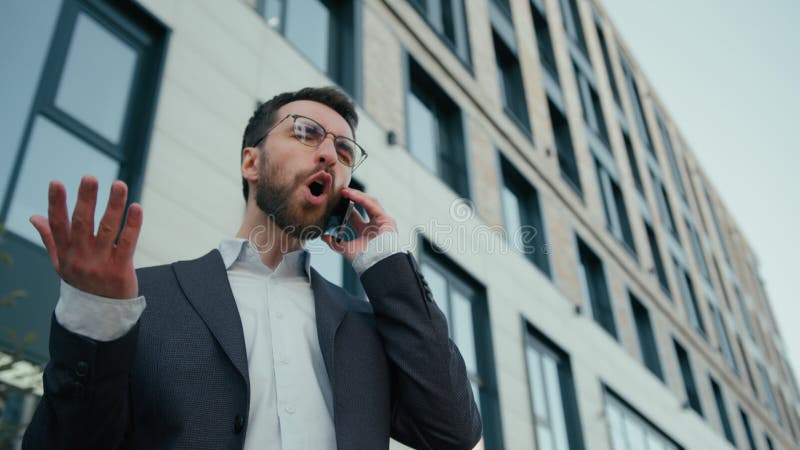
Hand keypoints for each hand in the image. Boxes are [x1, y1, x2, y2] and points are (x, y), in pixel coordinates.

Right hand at [29, 176, 142, 298]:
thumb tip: (34, 217)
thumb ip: (51, 239)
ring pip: (107, 230)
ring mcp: (101, 264)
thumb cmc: (82, 282)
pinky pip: (127, 243)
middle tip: (89, 177)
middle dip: (86, 199)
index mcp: (65, 254)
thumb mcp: (61, 263)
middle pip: (82, 224)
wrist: (101, 316)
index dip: (56, 204)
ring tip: (119, 185)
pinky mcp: (120, 270)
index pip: (58, 225)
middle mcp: (80, 258)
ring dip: (114, 205)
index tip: (56, 183)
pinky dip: (133, 225)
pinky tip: (136, 208)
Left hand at [321, 187, 396, 262]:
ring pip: (370, 202)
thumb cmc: (364, 260)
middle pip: (364, 205)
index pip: (355, 215)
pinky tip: (352, 195)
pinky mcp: (386, 220)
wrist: (375, 266)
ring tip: (345, 191)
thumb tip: (322, 236)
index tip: (336, 202)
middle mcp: (375, 225)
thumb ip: (334, 242)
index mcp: (366, 232)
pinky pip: (373, 205)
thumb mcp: (345, 249)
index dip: (346, 207)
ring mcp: (382, 222)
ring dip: (357, 195)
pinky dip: (362, 199)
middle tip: (340, 192)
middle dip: (353, 197)